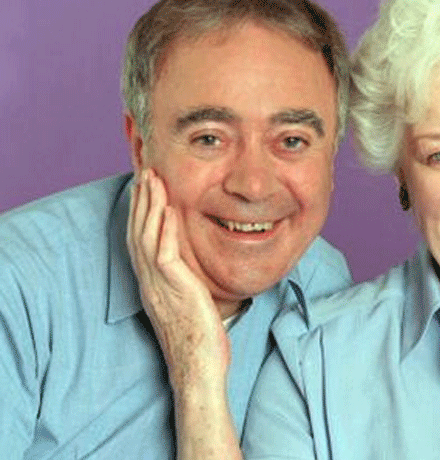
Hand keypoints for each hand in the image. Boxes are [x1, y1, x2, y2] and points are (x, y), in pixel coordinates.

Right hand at [127, 169, 229, 387]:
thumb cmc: (202, 339)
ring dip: (149, 206)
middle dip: (141, 201)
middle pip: (138, 233)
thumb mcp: (194, 302)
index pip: (142, 241)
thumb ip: (190, 282)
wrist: (199, 368)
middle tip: (144, 170)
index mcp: (154, 285)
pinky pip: (164, 255)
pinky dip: (164, 230)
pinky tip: (168, 209)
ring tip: (152, 178)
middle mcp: (151, 283)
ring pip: (146, 238)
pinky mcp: (174, 290)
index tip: (146, 187)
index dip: (141, 213)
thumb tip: (199, 267)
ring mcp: (159, 286)